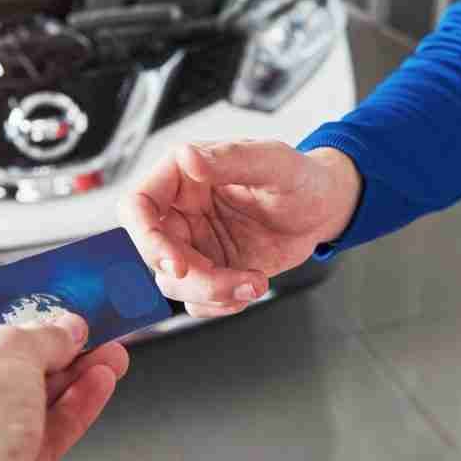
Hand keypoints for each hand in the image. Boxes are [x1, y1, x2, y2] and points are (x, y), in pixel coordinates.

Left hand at [0, 315, 128, 460]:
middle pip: (1, 369)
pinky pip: (40, 436)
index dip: (7, 318)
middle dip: (52, 350)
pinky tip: (97, 386)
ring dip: (71, 378)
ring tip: (107, 355)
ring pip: (27, 404)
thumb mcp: (4, 350)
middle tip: (86, 331)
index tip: (44, 309)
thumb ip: (40, 335)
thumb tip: (62, 328)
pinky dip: (72, 410)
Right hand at [120, 141, 360, 316]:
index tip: (177, 264)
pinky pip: (195, 299)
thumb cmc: (299, 176)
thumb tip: (188, 157)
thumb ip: (229, 159)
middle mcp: (180, 210)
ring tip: (254, 282)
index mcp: (182, 175)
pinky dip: (221, 303)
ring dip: (213, 292)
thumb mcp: (272, 162)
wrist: (323, 210)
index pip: (137, 205)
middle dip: (190, 276)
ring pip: (173, 282)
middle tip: (229, 280)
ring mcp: (193, 243)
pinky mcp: (208, 270)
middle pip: (153, 253)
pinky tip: (250, 287)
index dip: (145, 238)